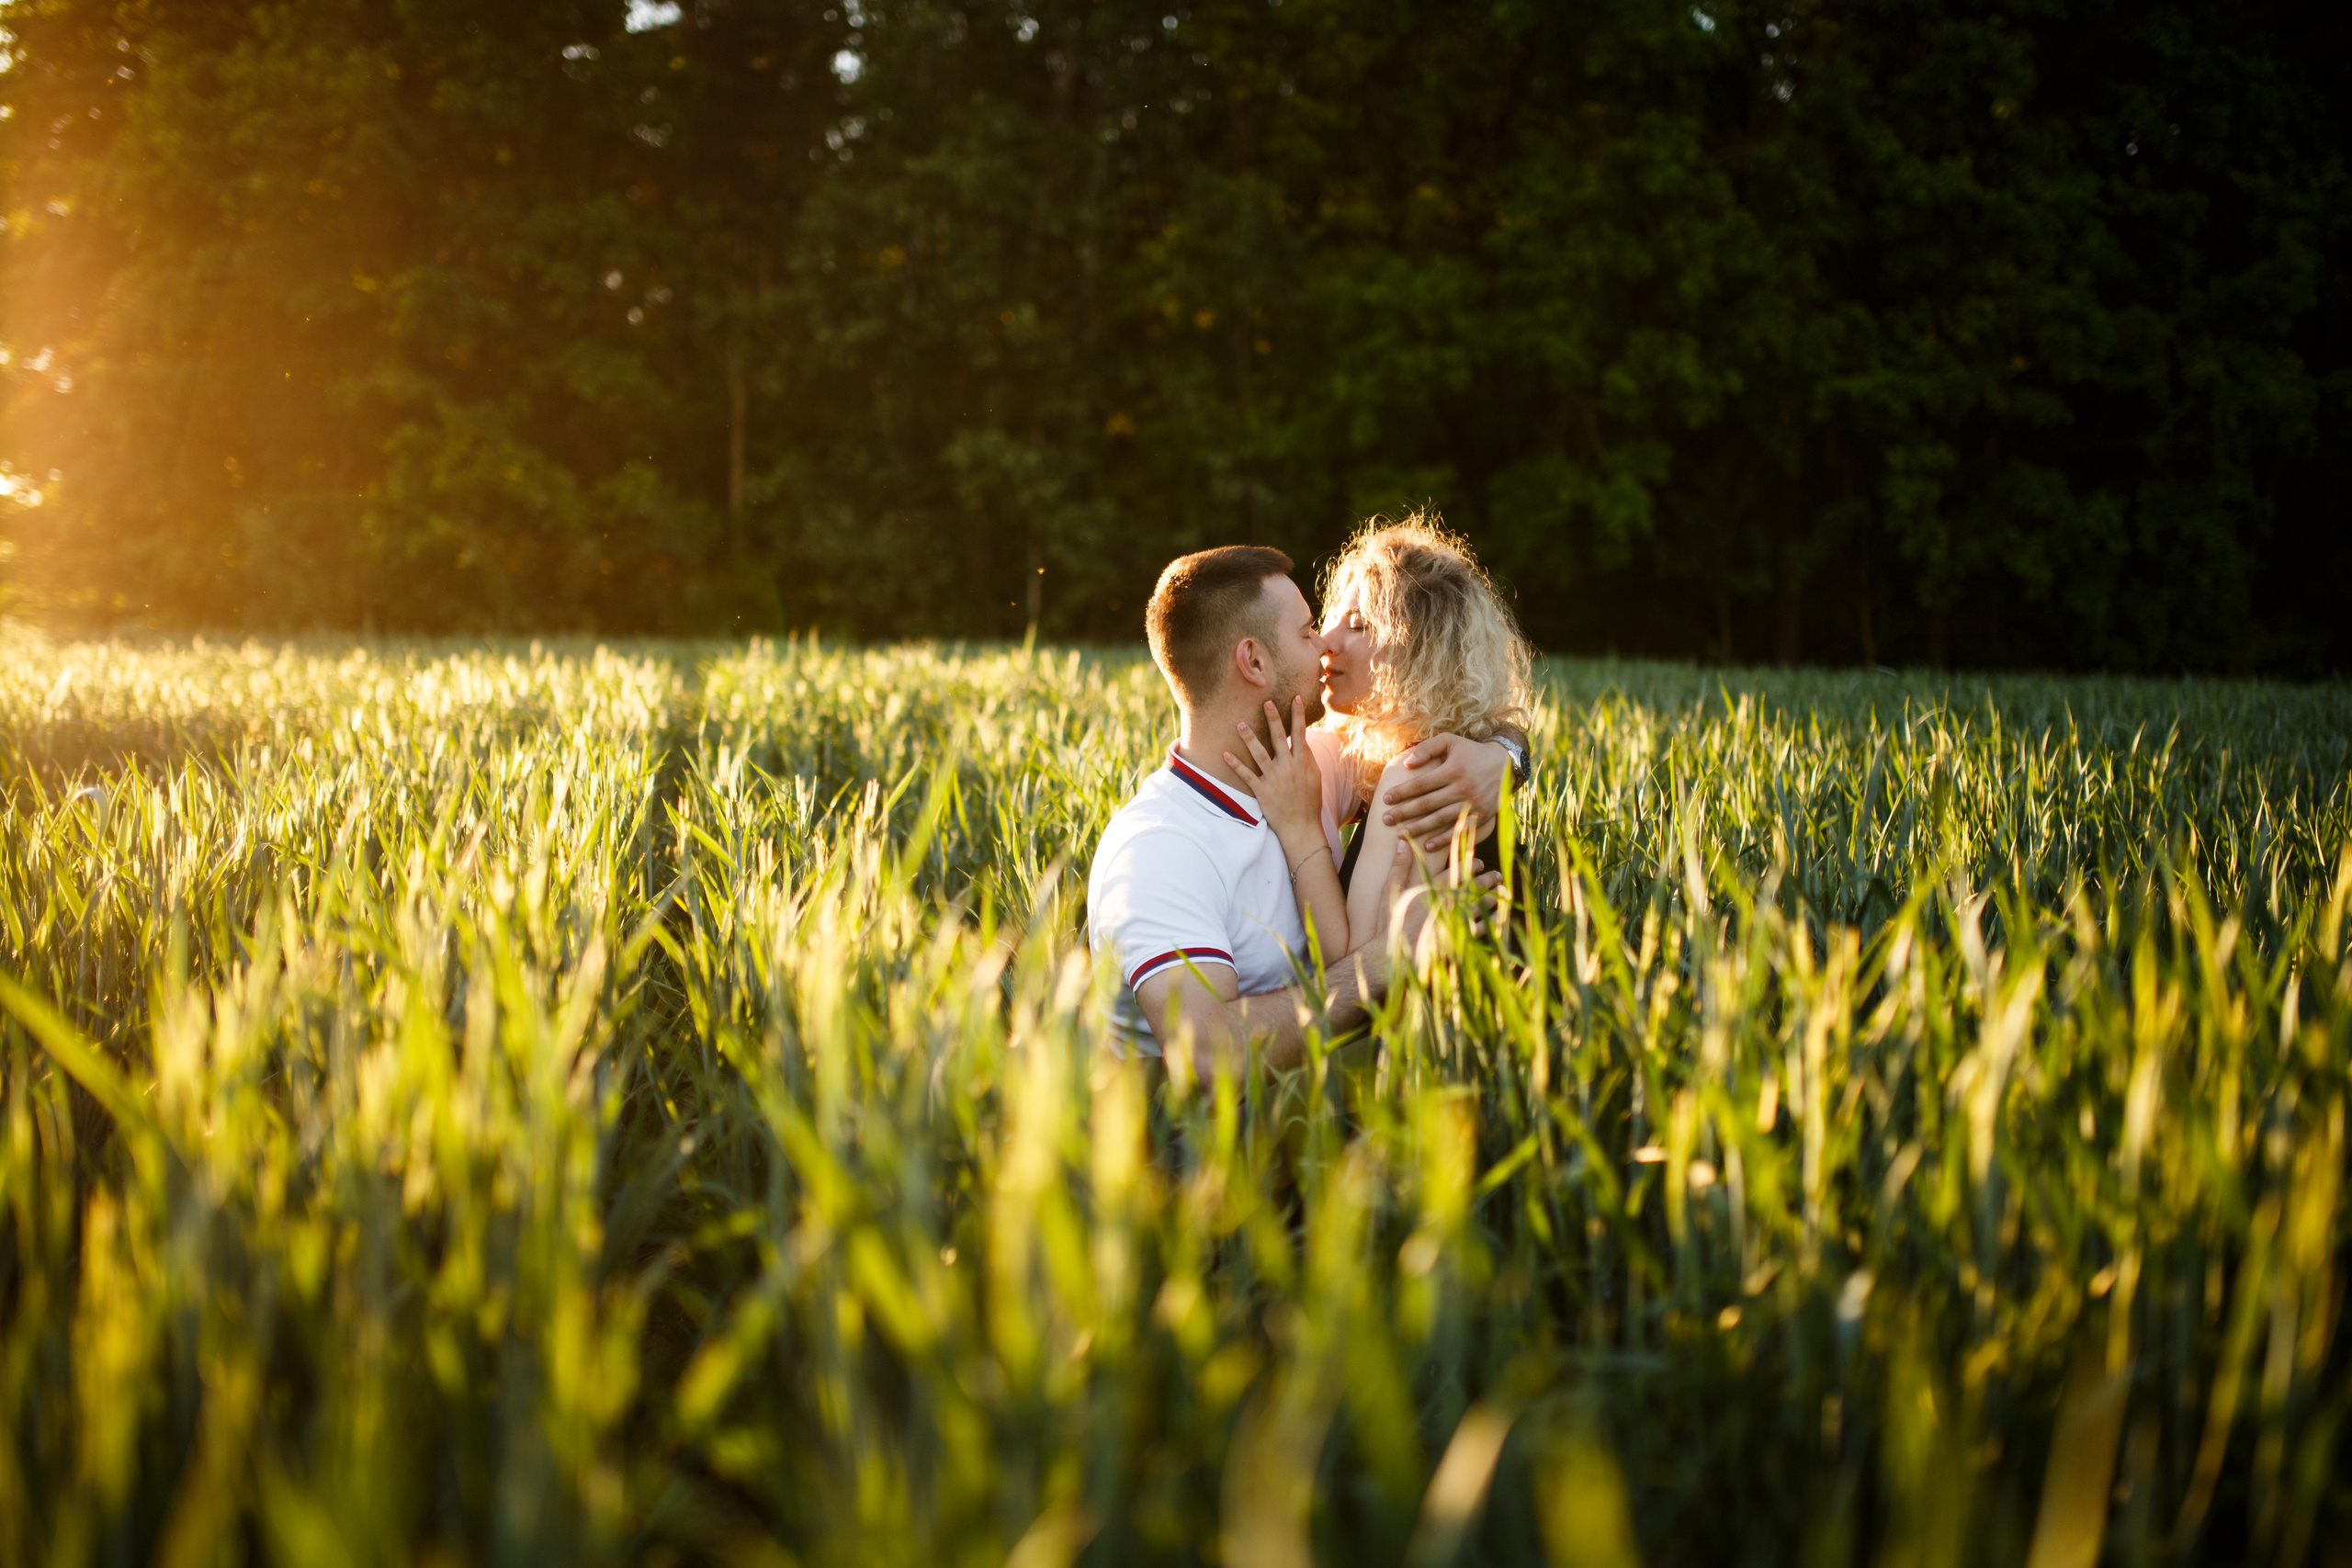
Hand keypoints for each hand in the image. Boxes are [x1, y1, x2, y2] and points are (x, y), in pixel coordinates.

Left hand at [1225, 696, 1323, 845]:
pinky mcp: (1262, 791)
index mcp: (1302, 763)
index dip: (1297, 715)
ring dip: (1249, 739)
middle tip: (1266, 702)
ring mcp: (1274, 779)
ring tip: (1240, 724)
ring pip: (1260, 754)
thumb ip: (1308, 759)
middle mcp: (1288, 768)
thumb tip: (1303, 741)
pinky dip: (1236, 765)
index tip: (1295, 698)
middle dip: (1273, 719)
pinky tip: (1225, 754)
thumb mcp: (1315, 778)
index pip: (1300, 734)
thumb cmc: (1309, 802)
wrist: (1301, 827)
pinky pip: (1247, 775)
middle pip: (1279, 738)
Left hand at [1381, 733, 1512, 851]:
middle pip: (1427, 804)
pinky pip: (1460, 831)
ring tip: (1400, 835)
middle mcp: (1462, 788)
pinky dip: (1444, 840)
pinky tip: (1427, 846)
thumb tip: (1408, 764)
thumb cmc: (1471, 752)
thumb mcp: (1450, 741)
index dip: (1402, 792)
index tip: (1385, 799)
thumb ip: (1428, 748)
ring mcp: (1472, 804)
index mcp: (1452, 770)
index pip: (1421, 784)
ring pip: (1440, 819)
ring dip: (1419, 829)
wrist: (1505, 765)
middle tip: (1385, 820)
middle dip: (1404, 813)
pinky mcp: (1481, 816)